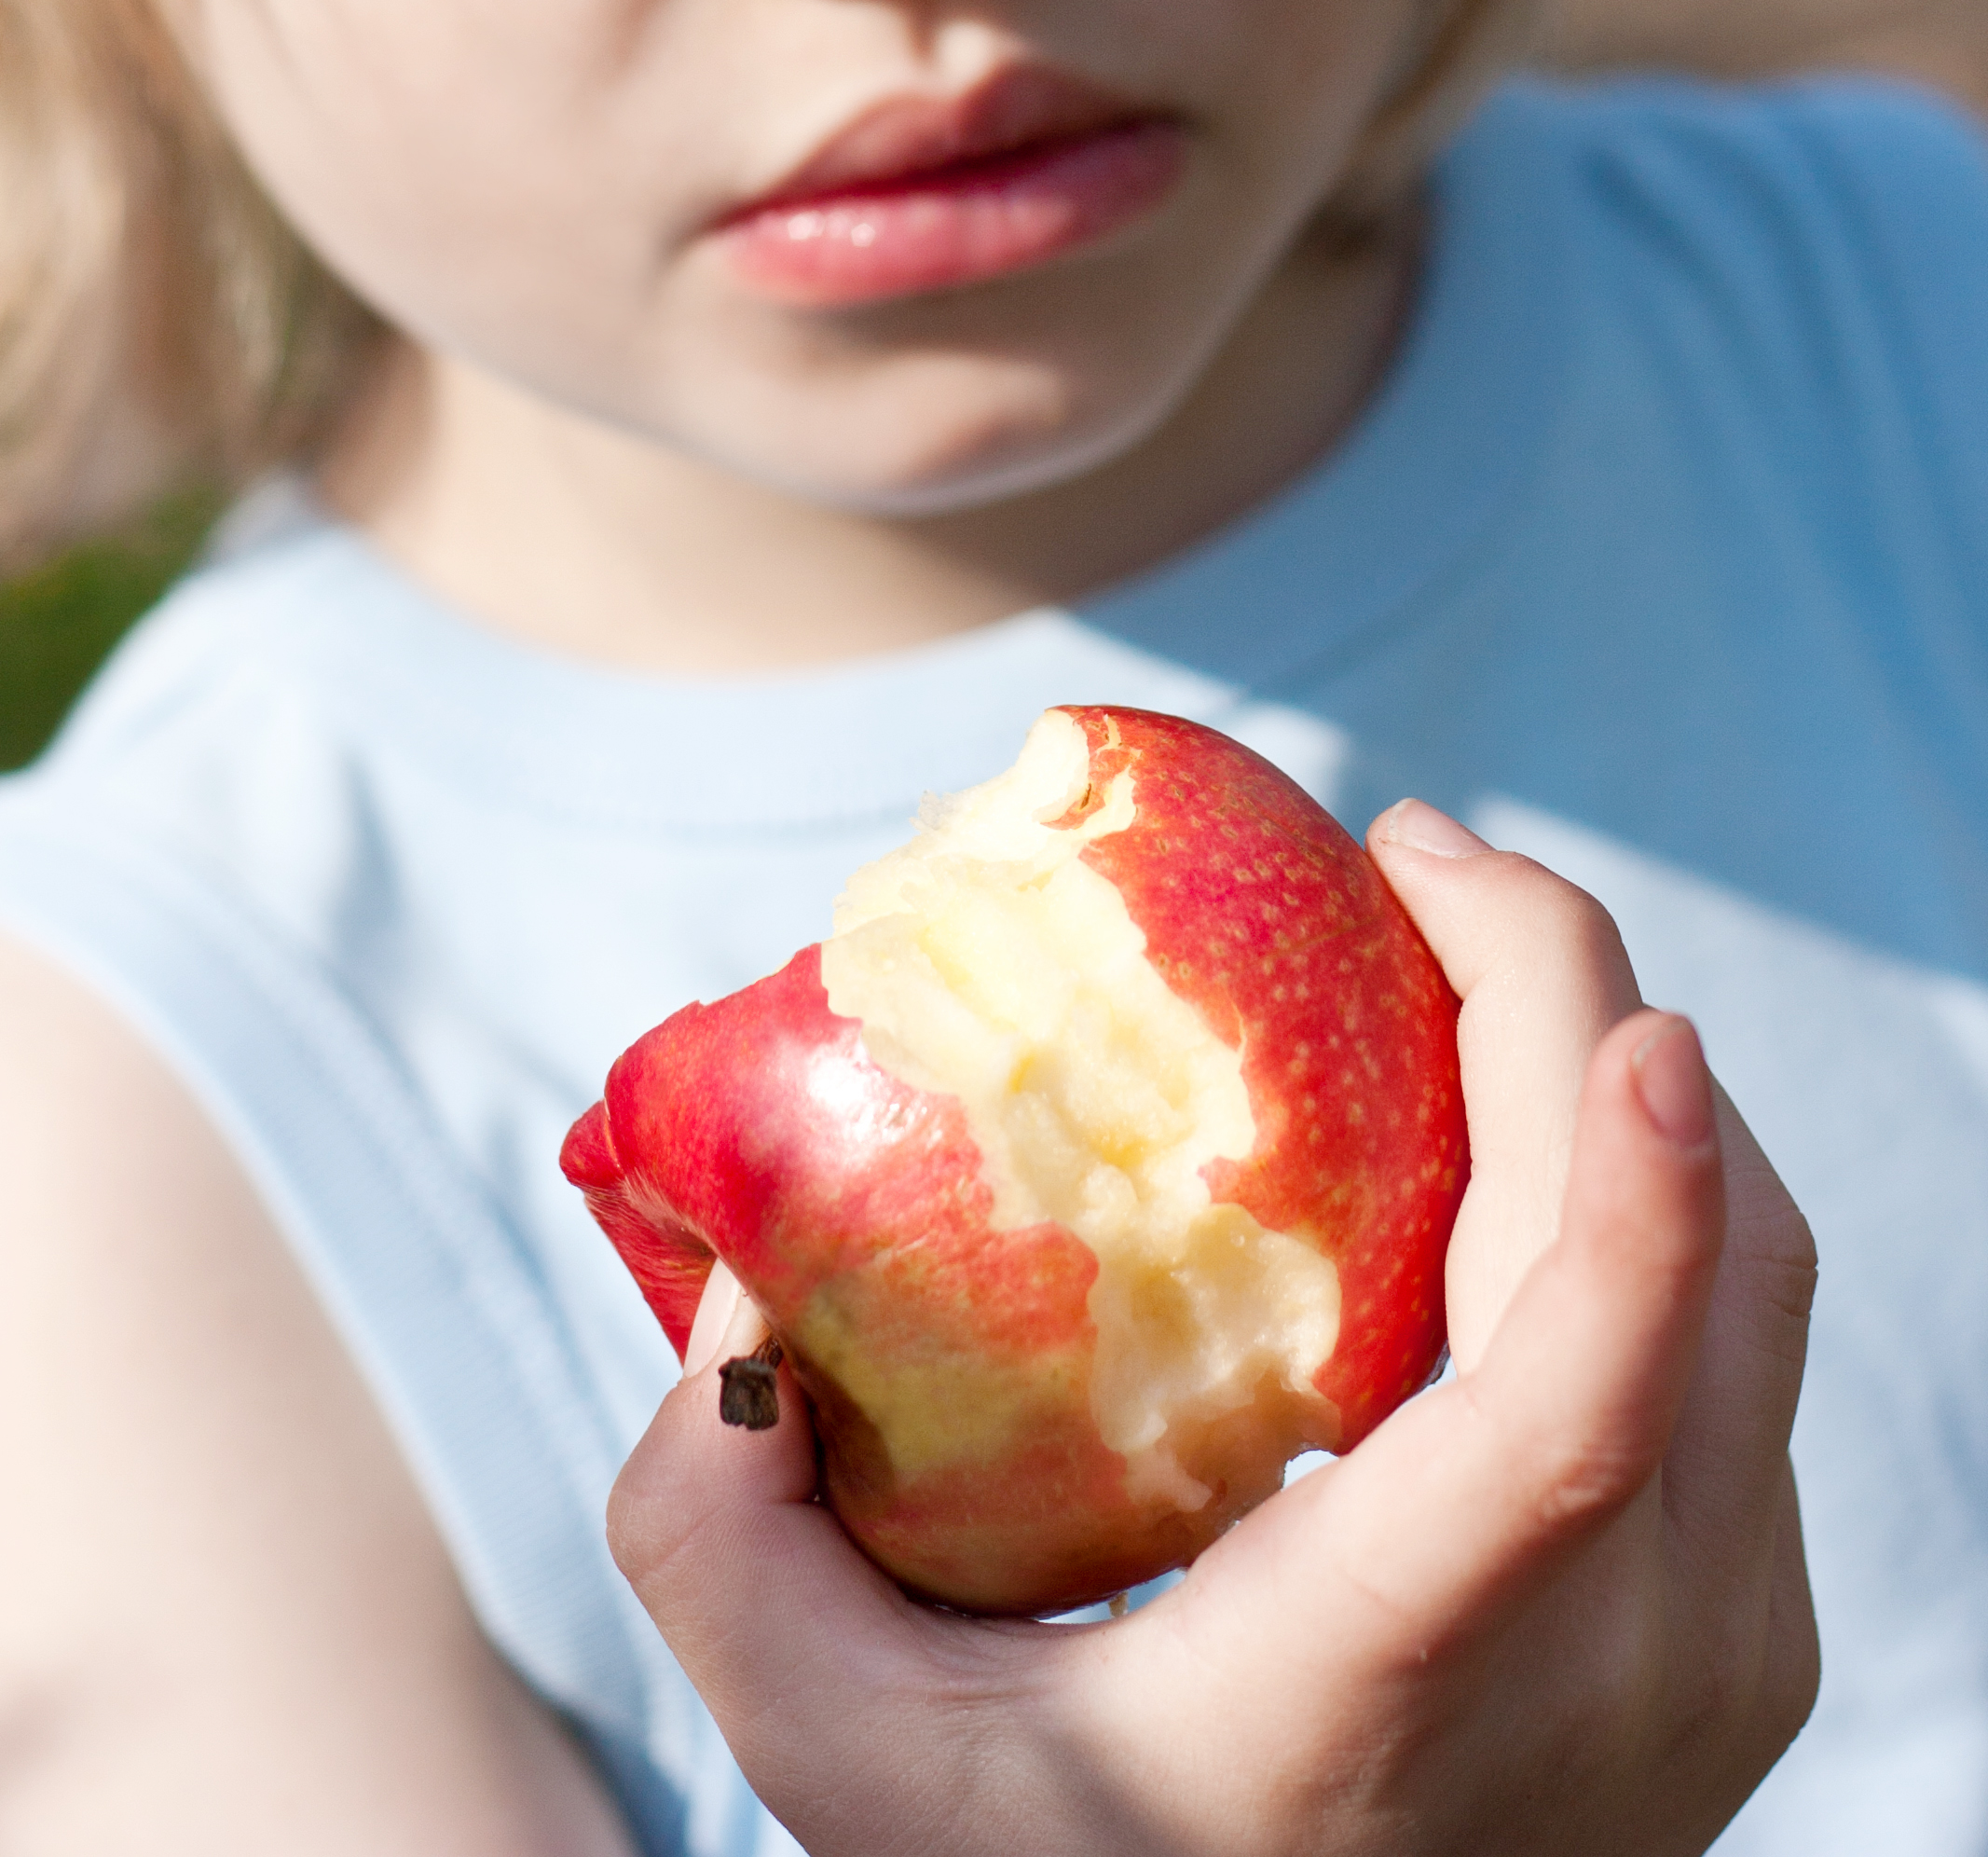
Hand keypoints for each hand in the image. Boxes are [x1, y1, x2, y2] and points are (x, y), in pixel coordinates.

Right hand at [606, 805, 1818, 1856]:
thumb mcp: (846, 1761)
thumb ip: (723, 1535)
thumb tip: (736, 1283)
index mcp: (1408, 1679)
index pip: (1582, 1425)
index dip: (1633, 1204)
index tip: (1636, 1021)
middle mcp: (1619, 1673)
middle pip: (1699, 1279)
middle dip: (1571, 1002)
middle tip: (1401, 857)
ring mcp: (1720, 1660)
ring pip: (1753, 1286)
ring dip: (1616, 1075)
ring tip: (1450, 948)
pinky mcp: (1750, 1638)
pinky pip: (1741, 1345)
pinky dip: (1648, 1185)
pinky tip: (1507, 1122)